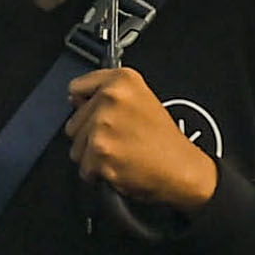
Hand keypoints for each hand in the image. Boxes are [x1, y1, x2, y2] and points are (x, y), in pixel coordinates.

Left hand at [64, 67, 219, 209]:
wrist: (182, 169)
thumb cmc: (165, 140)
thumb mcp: (142, 100)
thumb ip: (107, 93)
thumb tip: (75, 100)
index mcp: (122, 80)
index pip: (76, 88)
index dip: (85, 105)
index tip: (97, 112)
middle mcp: (110, 98)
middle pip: (73, 123)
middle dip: (90, 136)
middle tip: (119, 140)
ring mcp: (103, 126)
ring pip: (76, 148)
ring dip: (93, 156)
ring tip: (121, 153)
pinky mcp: (100, 153)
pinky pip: (85, 168)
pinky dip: (99, 174)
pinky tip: (120, 166)